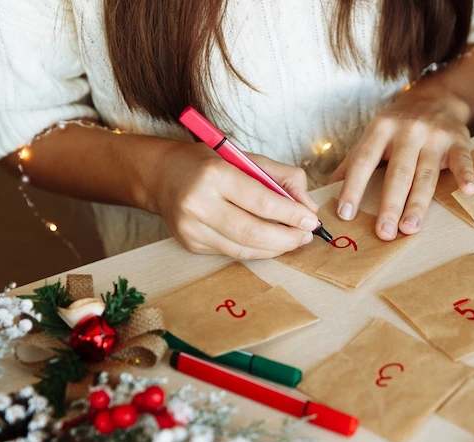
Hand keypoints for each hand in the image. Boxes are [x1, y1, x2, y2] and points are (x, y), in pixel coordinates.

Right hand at [143, 142, 318, 258]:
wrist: (162, 175)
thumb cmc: (210, 163)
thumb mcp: (247, 157)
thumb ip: (283, 177)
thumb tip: (308, 207)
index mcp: (214, 174)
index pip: (261, 201)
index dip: (290, 214)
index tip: (311, 220)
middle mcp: (198, 203)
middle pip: (252, 232)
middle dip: (287, 238)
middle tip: (307, 236)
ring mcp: (191, 228)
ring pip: (243, 249)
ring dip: (275, 248)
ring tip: (294, 240)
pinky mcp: (191, 244)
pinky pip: (232, 253)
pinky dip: (257, 250)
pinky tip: (270, 243)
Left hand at [329, 83, 473, 239]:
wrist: (437, 97)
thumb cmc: (399, 125)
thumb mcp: (374, 135)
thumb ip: (354, 161)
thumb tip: (327, 188)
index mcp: (381, 129)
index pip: (364, 161)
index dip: (354, 188)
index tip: (346, 213)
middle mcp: (408, 131)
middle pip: (398, 173)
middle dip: (390, 205)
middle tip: (383, 233)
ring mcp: (434, 135)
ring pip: (425, 174)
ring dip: (418, 204)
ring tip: (410, 228)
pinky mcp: (458, 140)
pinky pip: (462, 160)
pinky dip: (466, 175)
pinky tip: (468, 191)